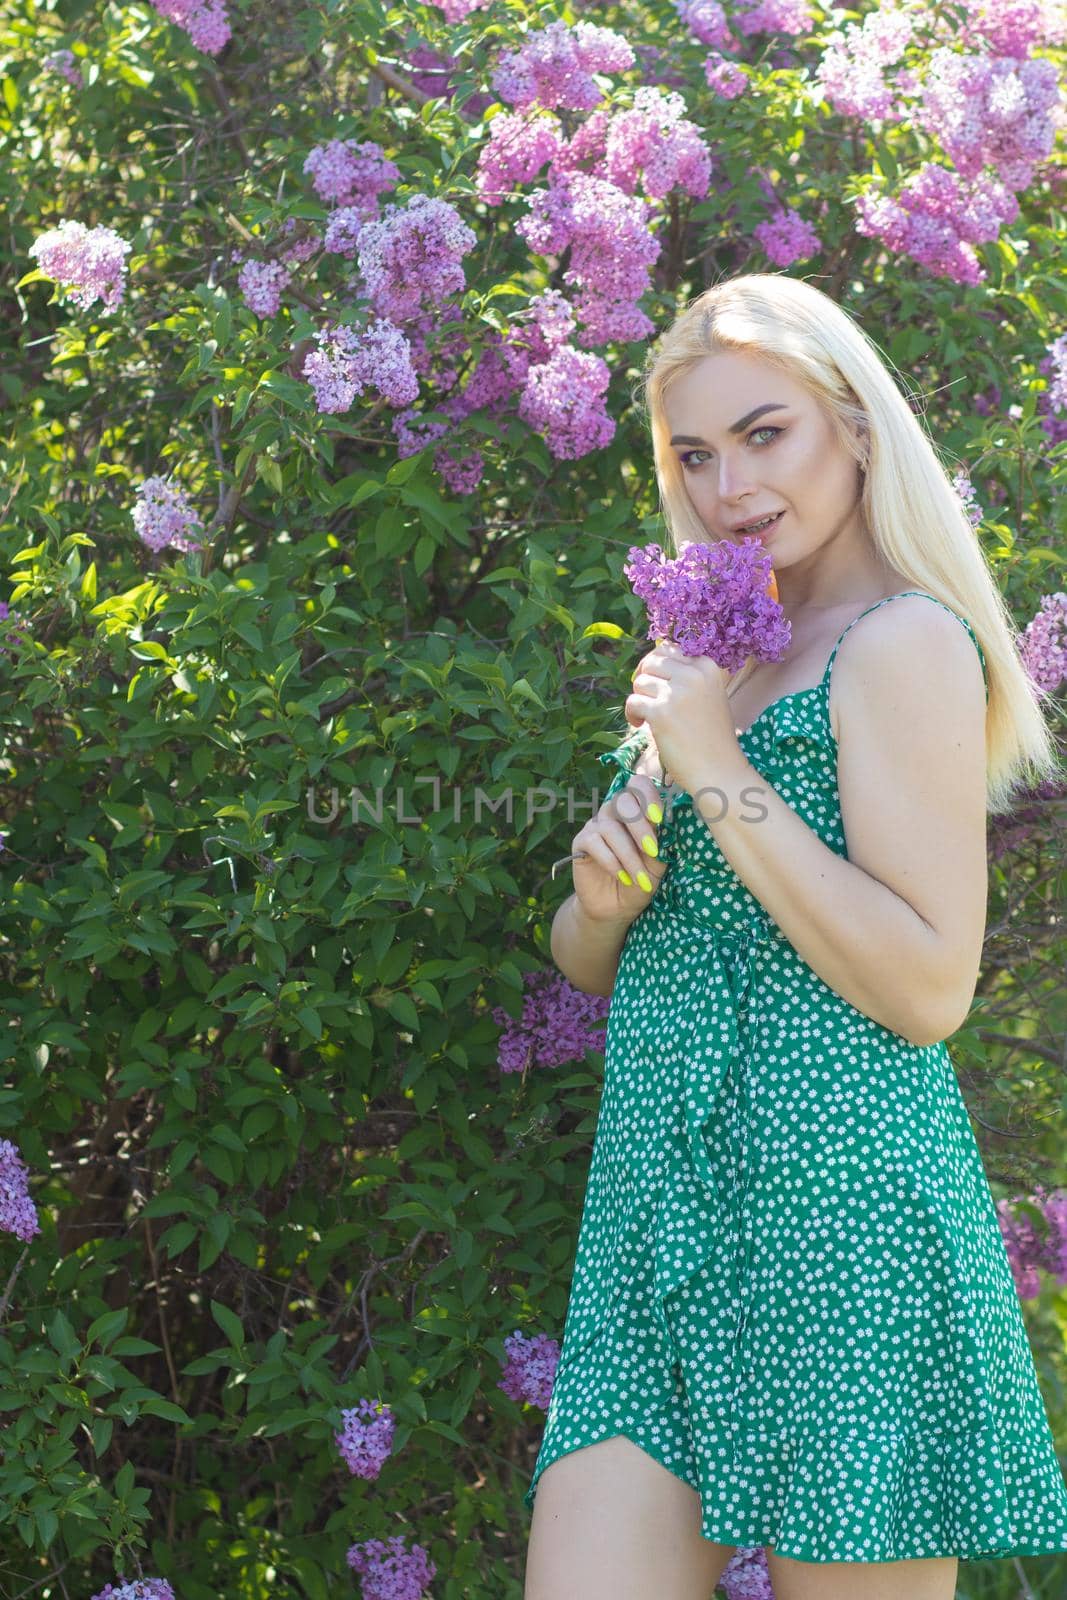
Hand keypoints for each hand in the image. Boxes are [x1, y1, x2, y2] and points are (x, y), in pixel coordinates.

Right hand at [569, 773, 667, 923]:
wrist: (617, 908)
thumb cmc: (641, 880)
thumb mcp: (658, 863)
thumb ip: (661, 841)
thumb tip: (667, 821)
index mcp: (636, 811)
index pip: (638, 786)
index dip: (648, 796)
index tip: (660, 818)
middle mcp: (614, 813)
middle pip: (622, 801)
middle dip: (640, 827)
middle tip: (652, 851)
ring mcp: (596, 826)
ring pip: (610, 827)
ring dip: (628, 855)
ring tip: (640, 877)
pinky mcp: (580, 842)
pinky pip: (594, 842)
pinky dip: (611, 861)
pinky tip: (622, 876)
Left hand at [626, 640, 740, 795]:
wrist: (719, 770)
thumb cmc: (712, 737)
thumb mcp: (709, 695)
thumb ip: (687, 677)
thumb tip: (651, 661)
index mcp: (707, 667)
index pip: (669, 649)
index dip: (657, 666)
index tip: (656, 684)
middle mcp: (694, 674)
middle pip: (652, 662)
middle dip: (644, 679)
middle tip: (646, 698)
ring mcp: (677, 692)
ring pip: (640, 681)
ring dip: (639, 699)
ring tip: (647, 716)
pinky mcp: (661, 712)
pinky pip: (632, 702)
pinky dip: (632, 714)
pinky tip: (641, 725)